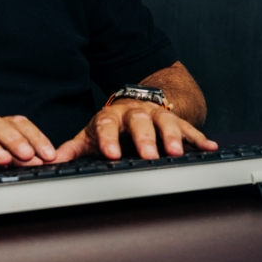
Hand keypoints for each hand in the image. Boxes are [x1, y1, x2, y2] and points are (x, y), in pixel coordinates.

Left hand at [54, 100, 217, 162]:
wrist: (138, 101)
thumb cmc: (112, 125)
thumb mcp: (91, 134)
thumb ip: (74, 148)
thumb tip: (51, 161)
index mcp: (110, 116)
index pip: (107, 125)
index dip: (108, 140)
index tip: (110, 154)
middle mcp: (134, 112)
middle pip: (139, 122)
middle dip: (145, 139)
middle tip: (149, 155)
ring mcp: (156, 114)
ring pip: (165, 122)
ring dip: (172, 137)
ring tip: (177, 153)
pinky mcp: (175, 119)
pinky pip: (189, 128)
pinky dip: (199, 138)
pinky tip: (210, 147)